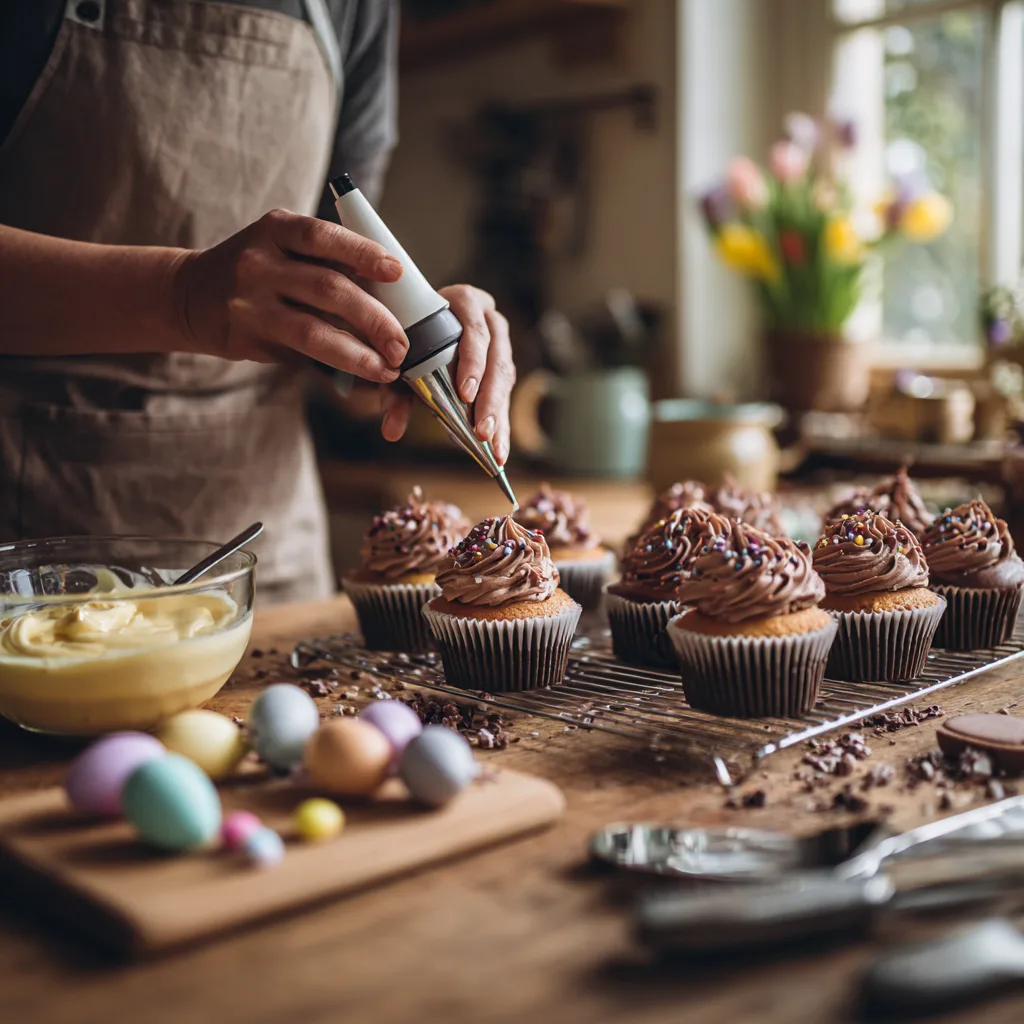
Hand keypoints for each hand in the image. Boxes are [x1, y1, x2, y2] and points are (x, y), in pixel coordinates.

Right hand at [174, 208, 408, 383]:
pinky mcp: (247, 338)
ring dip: (358, 353)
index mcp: (277, 229)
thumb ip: (326, 262)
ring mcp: (251, 303)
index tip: (396, 272)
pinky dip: (335, 364)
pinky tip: (360, 372)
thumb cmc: (258, 270)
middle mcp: (260, 263)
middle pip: (328, 288)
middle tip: (402, 343)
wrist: (188, 294)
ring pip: (314, 331)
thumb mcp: (281, 246)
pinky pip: (300, 354)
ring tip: (387, 368)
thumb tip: (392, 294)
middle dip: (374, 319)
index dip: (362, 253)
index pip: (324, 237)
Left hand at [380, 285, 514, 464]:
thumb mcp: (400, 362)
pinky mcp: (504, 366)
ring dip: (498, 414)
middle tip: (481, 430)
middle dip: (490, 399)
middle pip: (497, 359)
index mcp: (466, 302)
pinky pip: (506, 395)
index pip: (476, 330)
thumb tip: (391, 431)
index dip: (473, 361)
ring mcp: (501, 344)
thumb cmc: (411, 337)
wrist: (417, 326)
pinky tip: (498, 447)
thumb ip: (395, 393)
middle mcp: (490, 320)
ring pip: (506, 379)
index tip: (465, 393)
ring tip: (492, 445)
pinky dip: (501, 422)